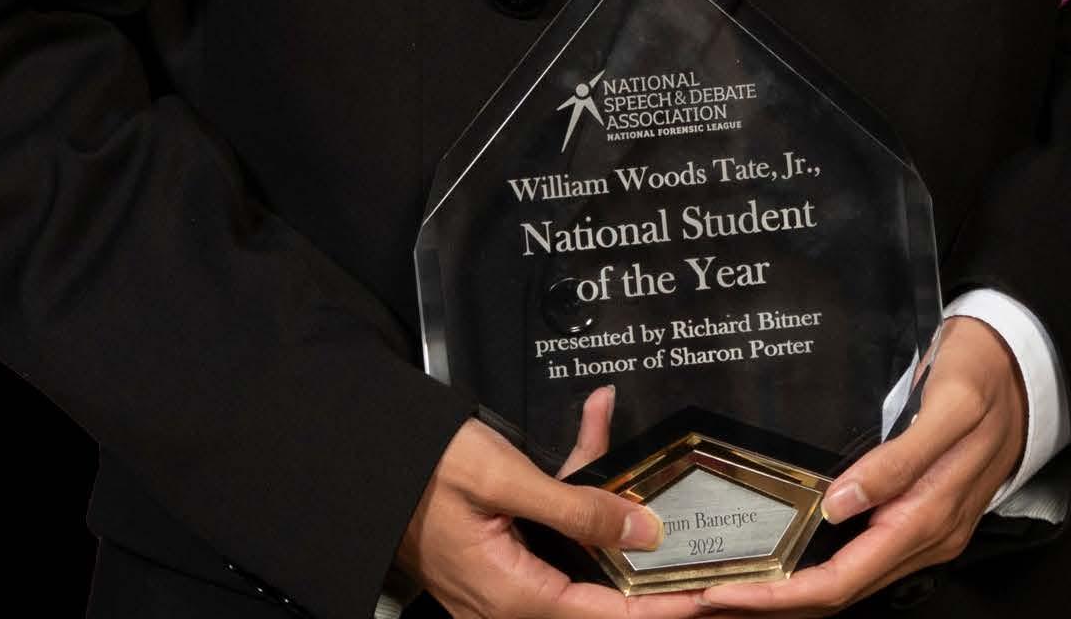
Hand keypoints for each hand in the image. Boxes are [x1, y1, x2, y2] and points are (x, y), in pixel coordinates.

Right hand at [393, 384, 710, 618]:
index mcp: (513, 597)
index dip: (661, 608)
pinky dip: (579, 526)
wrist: (366, 466)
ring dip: (611, 548)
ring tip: (644, 507)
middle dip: (644, 583)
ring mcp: (498, 602)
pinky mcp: (495, 580)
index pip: (608, 617)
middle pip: (596, 609)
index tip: (704, 595)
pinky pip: (552, 566)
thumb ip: (577, 507)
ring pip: (576, 585)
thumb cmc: (427, 467)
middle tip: (691, 564)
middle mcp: (506, 613)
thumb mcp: (505, 476)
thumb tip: (643, 532)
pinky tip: (594, 470)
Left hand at [691, 315, 1028, 612]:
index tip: (726, 594)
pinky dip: (811, 570)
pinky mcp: (913, 516)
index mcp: (930, 519)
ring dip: (783, 593)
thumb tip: (841, 504)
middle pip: (835, 594)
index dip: (781, 596)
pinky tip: (778, 558)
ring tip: (725, 585)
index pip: (842, 581)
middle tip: (702, 598)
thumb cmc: (983, 379)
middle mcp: (923, 537)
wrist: (1023, 369)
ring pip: (843, 582)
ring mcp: (919, 531)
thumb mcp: (949, 406)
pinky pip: (856, 559)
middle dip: (768, 603)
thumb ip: (900, 459)